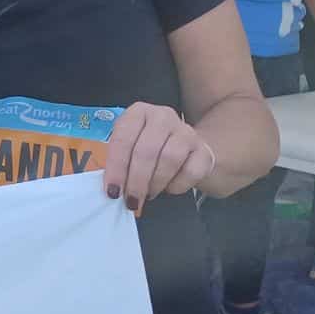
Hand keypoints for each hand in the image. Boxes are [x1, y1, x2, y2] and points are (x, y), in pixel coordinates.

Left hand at [102, 102, 216, 215]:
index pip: (123, 139)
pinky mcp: (204, 150)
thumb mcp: (129, 150)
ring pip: (169, 159)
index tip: (112, 191)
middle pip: (146, 150)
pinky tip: (169, 188)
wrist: (187, 152)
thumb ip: (118, 163)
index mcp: (138, 113)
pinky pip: (190, 172)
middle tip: (131, 200)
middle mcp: (162, 116)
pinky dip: (176, 186)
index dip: (116, 168)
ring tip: (148, 194)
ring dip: (155, 183)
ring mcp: (186, 131)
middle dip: (136, 181)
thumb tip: (111, 189)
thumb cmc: (149, 152)